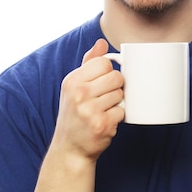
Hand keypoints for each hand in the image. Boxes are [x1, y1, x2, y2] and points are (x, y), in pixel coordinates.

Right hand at [51, 38, 123, 161]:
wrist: (70, 148)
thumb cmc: (74, 114)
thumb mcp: (74, 87)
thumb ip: (88, 63)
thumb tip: (101, 42)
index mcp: (72, 81)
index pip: (103, 62)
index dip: (108, 72)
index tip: (102, 82)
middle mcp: (79, 94)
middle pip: (116, 76)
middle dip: (116, 87)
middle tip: (105, 98)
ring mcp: (90, 110)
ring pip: (121, 94)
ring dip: (116, 103)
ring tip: (103, 111)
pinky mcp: (102, 125)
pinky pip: (122, 111)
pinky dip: (117, 117)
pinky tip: (105, 121)